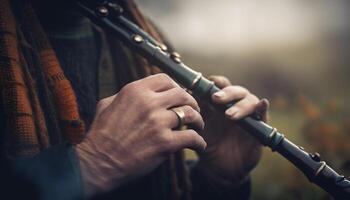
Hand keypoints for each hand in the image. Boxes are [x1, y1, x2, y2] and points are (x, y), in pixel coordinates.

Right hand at [74, 74, 205, 196]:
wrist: (98, 162)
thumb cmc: (101, 134)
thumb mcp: (107, 104)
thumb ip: (125, 95)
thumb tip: (142, 93)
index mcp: (135, 91)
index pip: (165, 79)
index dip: (176, 87)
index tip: (179, 96)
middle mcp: (148, 103)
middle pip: (182, 94)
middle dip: (191, 101)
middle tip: (194, 110)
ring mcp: (158, 122)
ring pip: (190, 114)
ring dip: (198, 120)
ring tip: (198, 126)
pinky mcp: (165, 143)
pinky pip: (191, 137)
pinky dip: (199, 142)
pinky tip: (199, 144)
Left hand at [197, 75, 268, 183]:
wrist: (219, 169)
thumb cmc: (208, 144)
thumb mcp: (198, 129)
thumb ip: (193, 114)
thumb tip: (183, 97)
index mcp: (220, 103)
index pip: (220, 85)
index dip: (215, 82)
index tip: (207, 83)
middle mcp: (235, 105)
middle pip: (235, 91)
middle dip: (226, 93)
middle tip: (215, 99)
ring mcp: (248, 115)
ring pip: (249, 101)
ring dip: (240, 106)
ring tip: (229, 116)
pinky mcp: (259, 128)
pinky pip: (263, 115)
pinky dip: (263, 108)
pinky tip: (263, 103)